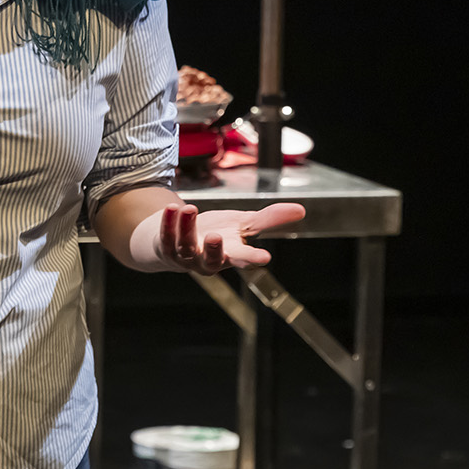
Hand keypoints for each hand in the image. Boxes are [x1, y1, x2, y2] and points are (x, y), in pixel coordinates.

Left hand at [150, 201, 304, 273]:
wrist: (181, 240)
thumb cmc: (218, 233)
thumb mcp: (243, 224)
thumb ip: (269, 219)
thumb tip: (302, 210)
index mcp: (230, 256)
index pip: (243, 259)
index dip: (252, 258)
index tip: (264, 257)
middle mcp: (207, 260)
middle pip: (212, 261)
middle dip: (214, 250)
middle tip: (217, 236)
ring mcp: (186, 256)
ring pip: (185, 246)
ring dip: (186, 228)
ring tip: (190, 208)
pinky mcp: (167, 248)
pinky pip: (166, 237)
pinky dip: (168, 223)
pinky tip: (172, 207)